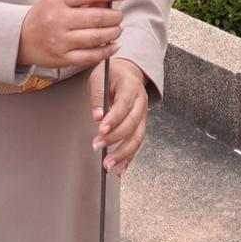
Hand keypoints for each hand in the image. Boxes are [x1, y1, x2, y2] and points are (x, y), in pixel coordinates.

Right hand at [18, 0, 126, 70]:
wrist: (20, 38)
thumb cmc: (44, 16)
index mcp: (59, 0)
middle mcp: (59, 19)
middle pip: (97, 17)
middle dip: (115, 17)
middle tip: (119, 16)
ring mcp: (60, 41)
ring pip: (97, 37)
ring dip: (114, 33)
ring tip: (117, 29)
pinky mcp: (62, 58)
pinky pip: (90, 56)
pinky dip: (106, 51)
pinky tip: (113, 45)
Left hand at [88, 58, 148, 176]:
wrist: (127, 72)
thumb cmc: (112, 75)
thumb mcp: (99, 77)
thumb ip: (98, 95)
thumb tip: (97, 116)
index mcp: (131, 86)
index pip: (124, 104)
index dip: (114, 118)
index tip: (101, 129)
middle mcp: (141, 101)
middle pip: (132, 123)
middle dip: (115, 137)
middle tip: (97, 145)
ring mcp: (143, 114)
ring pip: (137, 136)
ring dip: (123, 152)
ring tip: (108, 164)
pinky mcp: (140, 125)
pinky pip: (137, 143)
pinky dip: (129, 157)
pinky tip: (121, 169)